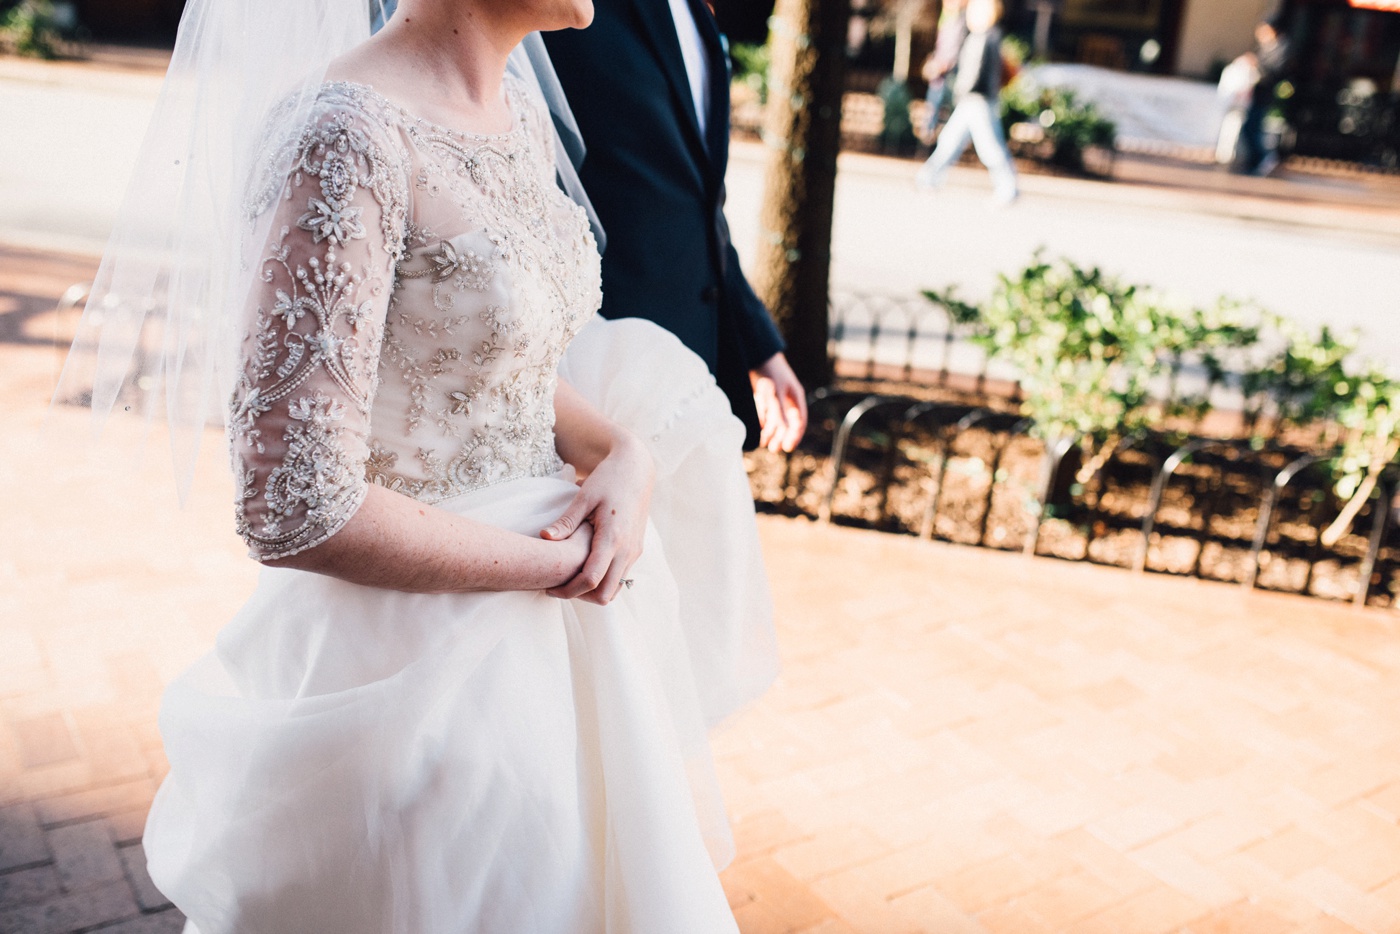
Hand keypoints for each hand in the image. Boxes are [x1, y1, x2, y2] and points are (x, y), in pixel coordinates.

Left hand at [540, 431, 653, 604]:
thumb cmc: (609, 478)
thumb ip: (566, 522)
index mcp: (613, 538)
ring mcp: (634, 552)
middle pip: (605, 595)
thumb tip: (544, 537)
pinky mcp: (636, 550)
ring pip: (615, 589)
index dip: (568, 590)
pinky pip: (620, 577)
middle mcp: (627, 550)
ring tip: (570, 579)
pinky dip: (603, 581)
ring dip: (593, 591)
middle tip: (558, 587)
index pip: (591, 579)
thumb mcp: (584, 497)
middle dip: (580, 597)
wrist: (637, 469)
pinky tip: (585, 567)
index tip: (549, 588)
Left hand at [750, 352, 807, 452]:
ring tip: (763, 443)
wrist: (754, 350)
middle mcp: (786, 399)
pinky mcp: (763, 396)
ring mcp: (775, 398)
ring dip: (771, 432)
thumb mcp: (774, 393)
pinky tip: (757, 429)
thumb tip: (784, 433)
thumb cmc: (768, 371)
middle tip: (773, 449)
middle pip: (787, 423)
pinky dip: (762, 422)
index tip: (787, 447)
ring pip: (775, 419)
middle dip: (781, 436)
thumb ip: (779, 413)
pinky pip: (765, 413)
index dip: (794, 436)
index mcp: (796, 397)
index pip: (799, 422)